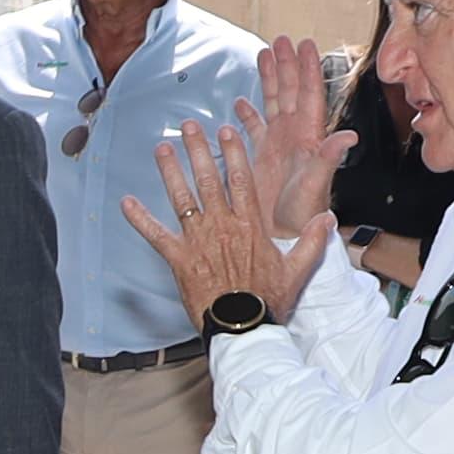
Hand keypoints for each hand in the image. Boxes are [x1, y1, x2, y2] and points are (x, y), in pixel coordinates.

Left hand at [121, 35, 352, 327]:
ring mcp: (198, 241)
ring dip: (170, 172)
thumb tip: (328, 218)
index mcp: (250, 225)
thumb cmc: (268, 300)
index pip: (241, 180)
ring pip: (182, 199)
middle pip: (209, 180)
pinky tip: (125, 202)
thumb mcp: (297, 270)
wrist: (243, 327)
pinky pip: (156, 236)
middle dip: (198, 150)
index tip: (226, 131)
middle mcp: (223, 226)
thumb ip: (312, 241)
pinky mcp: (179, 260)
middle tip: (188, 126)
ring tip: (161, 149)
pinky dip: (140, 219)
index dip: (233, 152)